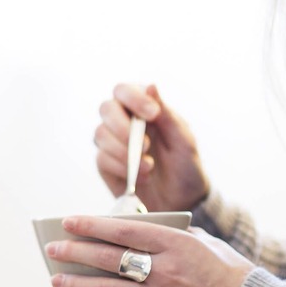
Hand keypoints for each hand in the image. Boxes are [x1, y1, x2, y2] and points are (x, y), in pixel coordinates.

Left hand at [45, 216, 254, 286]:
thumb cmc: (228, 273)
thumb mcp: (204, 243)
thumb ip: (172, 235)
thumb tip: (135, 231)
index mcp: (176, 243)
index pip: (124, 229)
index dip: (92, 225)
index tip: (68, 221)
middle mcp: (165, 270)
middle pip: (109, 258)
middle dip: (75, 252)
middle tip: (53, 249)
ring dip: (76, 283)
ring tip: (56, 279)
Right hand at [95, 83, 210, 212]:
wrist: (180, 200)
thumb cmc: (185, 165)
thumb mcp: (183, 139)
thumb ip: (166, 113)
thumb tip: (151, 86)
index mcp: (142, 107)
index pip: (124, 90)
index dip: (134, 98)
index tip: (153, 114)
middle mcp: (123, 121)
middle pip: (106, 108)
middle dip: (123, 127)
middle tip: (146, 146)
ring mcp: (112, 142)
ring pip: (101, 134)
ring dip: (125, 152)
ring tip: (149, 167)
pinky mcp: (105, 163)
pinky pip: (102, 159)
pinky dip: (122, 168)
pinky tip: (141, 177)